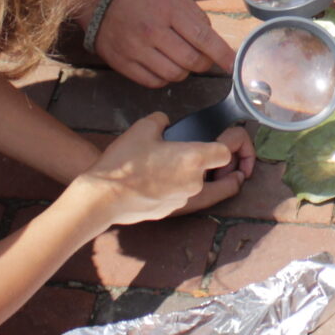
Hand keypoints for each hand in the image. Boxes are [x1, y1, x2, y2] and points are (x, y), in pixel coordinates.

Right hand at [78, 113, 254, 224]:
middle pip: (220, 172)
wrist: (102, 197)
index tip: (226, 139)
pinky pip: (183, 196)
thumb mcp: (144, 128)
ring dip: (197, 175)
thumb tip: (165, 124)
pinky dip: (178, 187)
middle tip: (209, 152)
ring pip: (202, 185)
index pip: (228, 151)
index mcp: (195, 158)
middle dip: (219, 163)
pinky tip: (160, 178)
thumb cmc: (124, 162)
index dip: (231, 143)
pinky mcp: (169, 211)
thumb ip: (162, 122)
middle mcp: (195, 182)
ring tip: (179, 163)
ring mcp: (183, 200)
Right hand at [93, 0, 235, 88]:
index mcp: (169, 10)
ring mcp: (136, 49)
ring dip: (185, 71)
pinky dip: (165, 78)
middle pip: (191, 61)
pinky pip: (154, 82)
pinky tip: (164, 65)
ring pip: (174, 75)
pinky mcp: (122, 63)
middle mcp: (152, 31)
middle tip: (203, 57)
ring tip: (181, 59)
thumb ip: (195, 15)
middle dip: (204, 63)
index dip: (222, 55)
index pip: (204, 38)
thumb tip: (212, 40)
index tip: (233, 64)